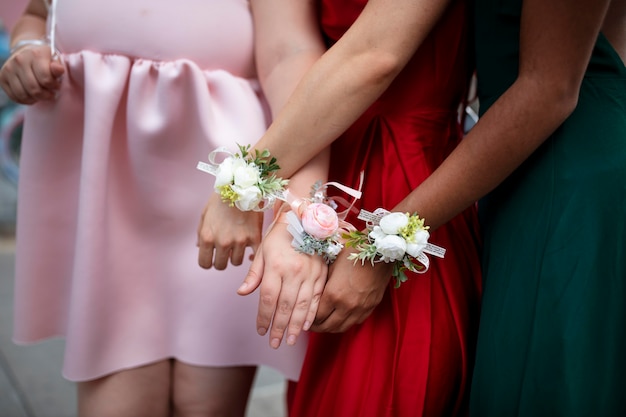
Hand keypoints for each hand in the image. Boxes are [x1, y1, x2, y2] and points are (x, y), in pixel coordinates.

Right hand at [0, 45, 63, 103]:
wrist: (26, 53)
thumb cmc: (44, 60)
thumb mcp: (55, 60)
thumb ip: (57, 67)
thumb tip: (59, 70)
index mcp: (36, 54)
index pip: (46, 79)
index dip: (53, 86)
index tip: (56, 86)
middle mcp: (19, 60)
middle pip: (34, 89)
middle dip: (45, 95)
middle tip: (50, 93)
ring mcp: (9, 69)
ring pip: (23, 95)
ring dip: (35, 99)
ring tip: (41, 95)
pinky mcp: (2, 77)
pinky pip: (14, 97)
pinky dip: (25, 100)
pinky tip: (31, 96)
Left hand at [197, 193, 263, 269]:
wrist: (242, 185)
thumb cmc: (221, 198)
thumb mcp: (205, 214)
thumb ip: (201, 233)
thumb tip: (199, 247)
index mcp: (207, 237)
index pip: (204, 263)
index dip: (208, 262)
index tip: (212, 258)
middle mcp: (222, 242)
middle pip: (221, 265)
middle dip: (222, 260)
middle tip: (225, 251)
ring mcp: (239, 241)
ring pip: (236, 262)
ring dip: (236, 255)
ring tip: (237, 245)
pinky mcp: (255, 237)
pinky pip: (254, 256)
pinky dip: (252, 255)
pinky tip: (250, 251)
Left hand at [238, 222, 326, 348]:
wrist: (304, 217)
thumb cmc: (279, 235)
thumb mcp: (262, 250)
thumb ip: (254, 274)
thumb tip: (242, 293)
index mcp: (276, 265)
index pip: (268, 298)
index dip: (264, 317)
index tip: (261, 330)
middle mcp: (294, 271)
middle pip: (285, 306)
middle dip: (279, 327)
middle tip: (274, 343)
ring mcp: (310, 273)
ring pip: (303, 305)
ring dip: (296, 326)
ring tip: (290, 340)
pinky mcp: (322, 274)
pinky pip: (317, 298)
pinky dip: (312, 313)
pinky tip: (307, 326)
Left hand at [310, 249, 391, 332]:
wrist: (379, 251)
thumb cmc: (353, 253)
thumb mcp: (331, 265)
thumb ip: (321, 283)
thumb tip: (313, 294)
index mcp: (333, 294)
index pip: (316, 316)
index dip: (308, 319)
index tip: (304, 317)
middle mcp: (347, 306)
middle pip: (327, 326)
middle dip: (317, 327)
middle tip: (310, 325)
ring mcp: (360, 308)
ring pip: (341, 328)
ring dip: (331, 328)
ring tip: (324, 324)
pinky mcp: (371, 307)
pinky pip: (355, 322)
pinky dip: (346, 323)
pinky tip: (341, 318)